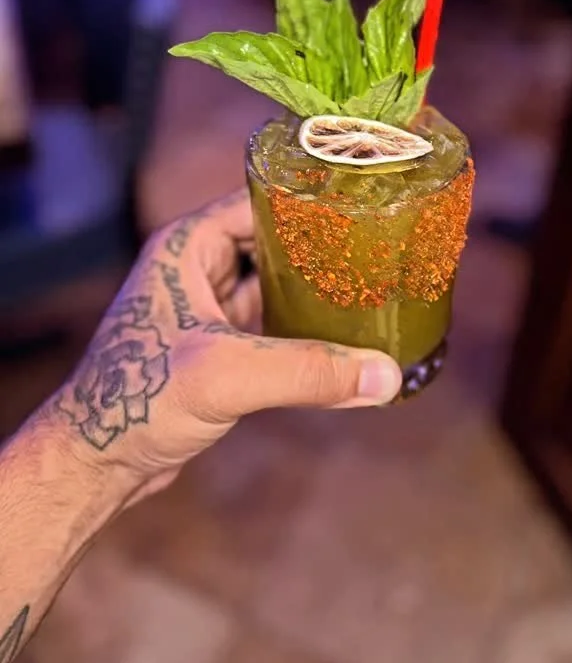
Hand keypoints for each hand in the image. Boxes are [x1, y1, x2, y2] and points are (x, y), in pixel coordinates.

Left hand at [52, 191, 401, 491]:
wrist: (96, 461)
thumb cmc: (134, 398)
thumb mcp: (226, 375)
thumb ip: (307, 371)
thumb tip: (385, 376)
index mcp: (189, 246)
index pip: (261, 201)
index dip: (310, 202)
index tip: (363, 207)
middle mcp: (197, 268)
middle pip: (274, 244)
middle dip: (323, 251)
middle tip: (381, 253)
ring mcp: (207, 310)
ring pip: (275, 288)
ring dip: (316, 295)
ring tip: (374, 293)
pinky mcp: (217, 350)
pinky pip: (271, 328)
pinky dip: (304, 334)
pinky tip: (342, 344)